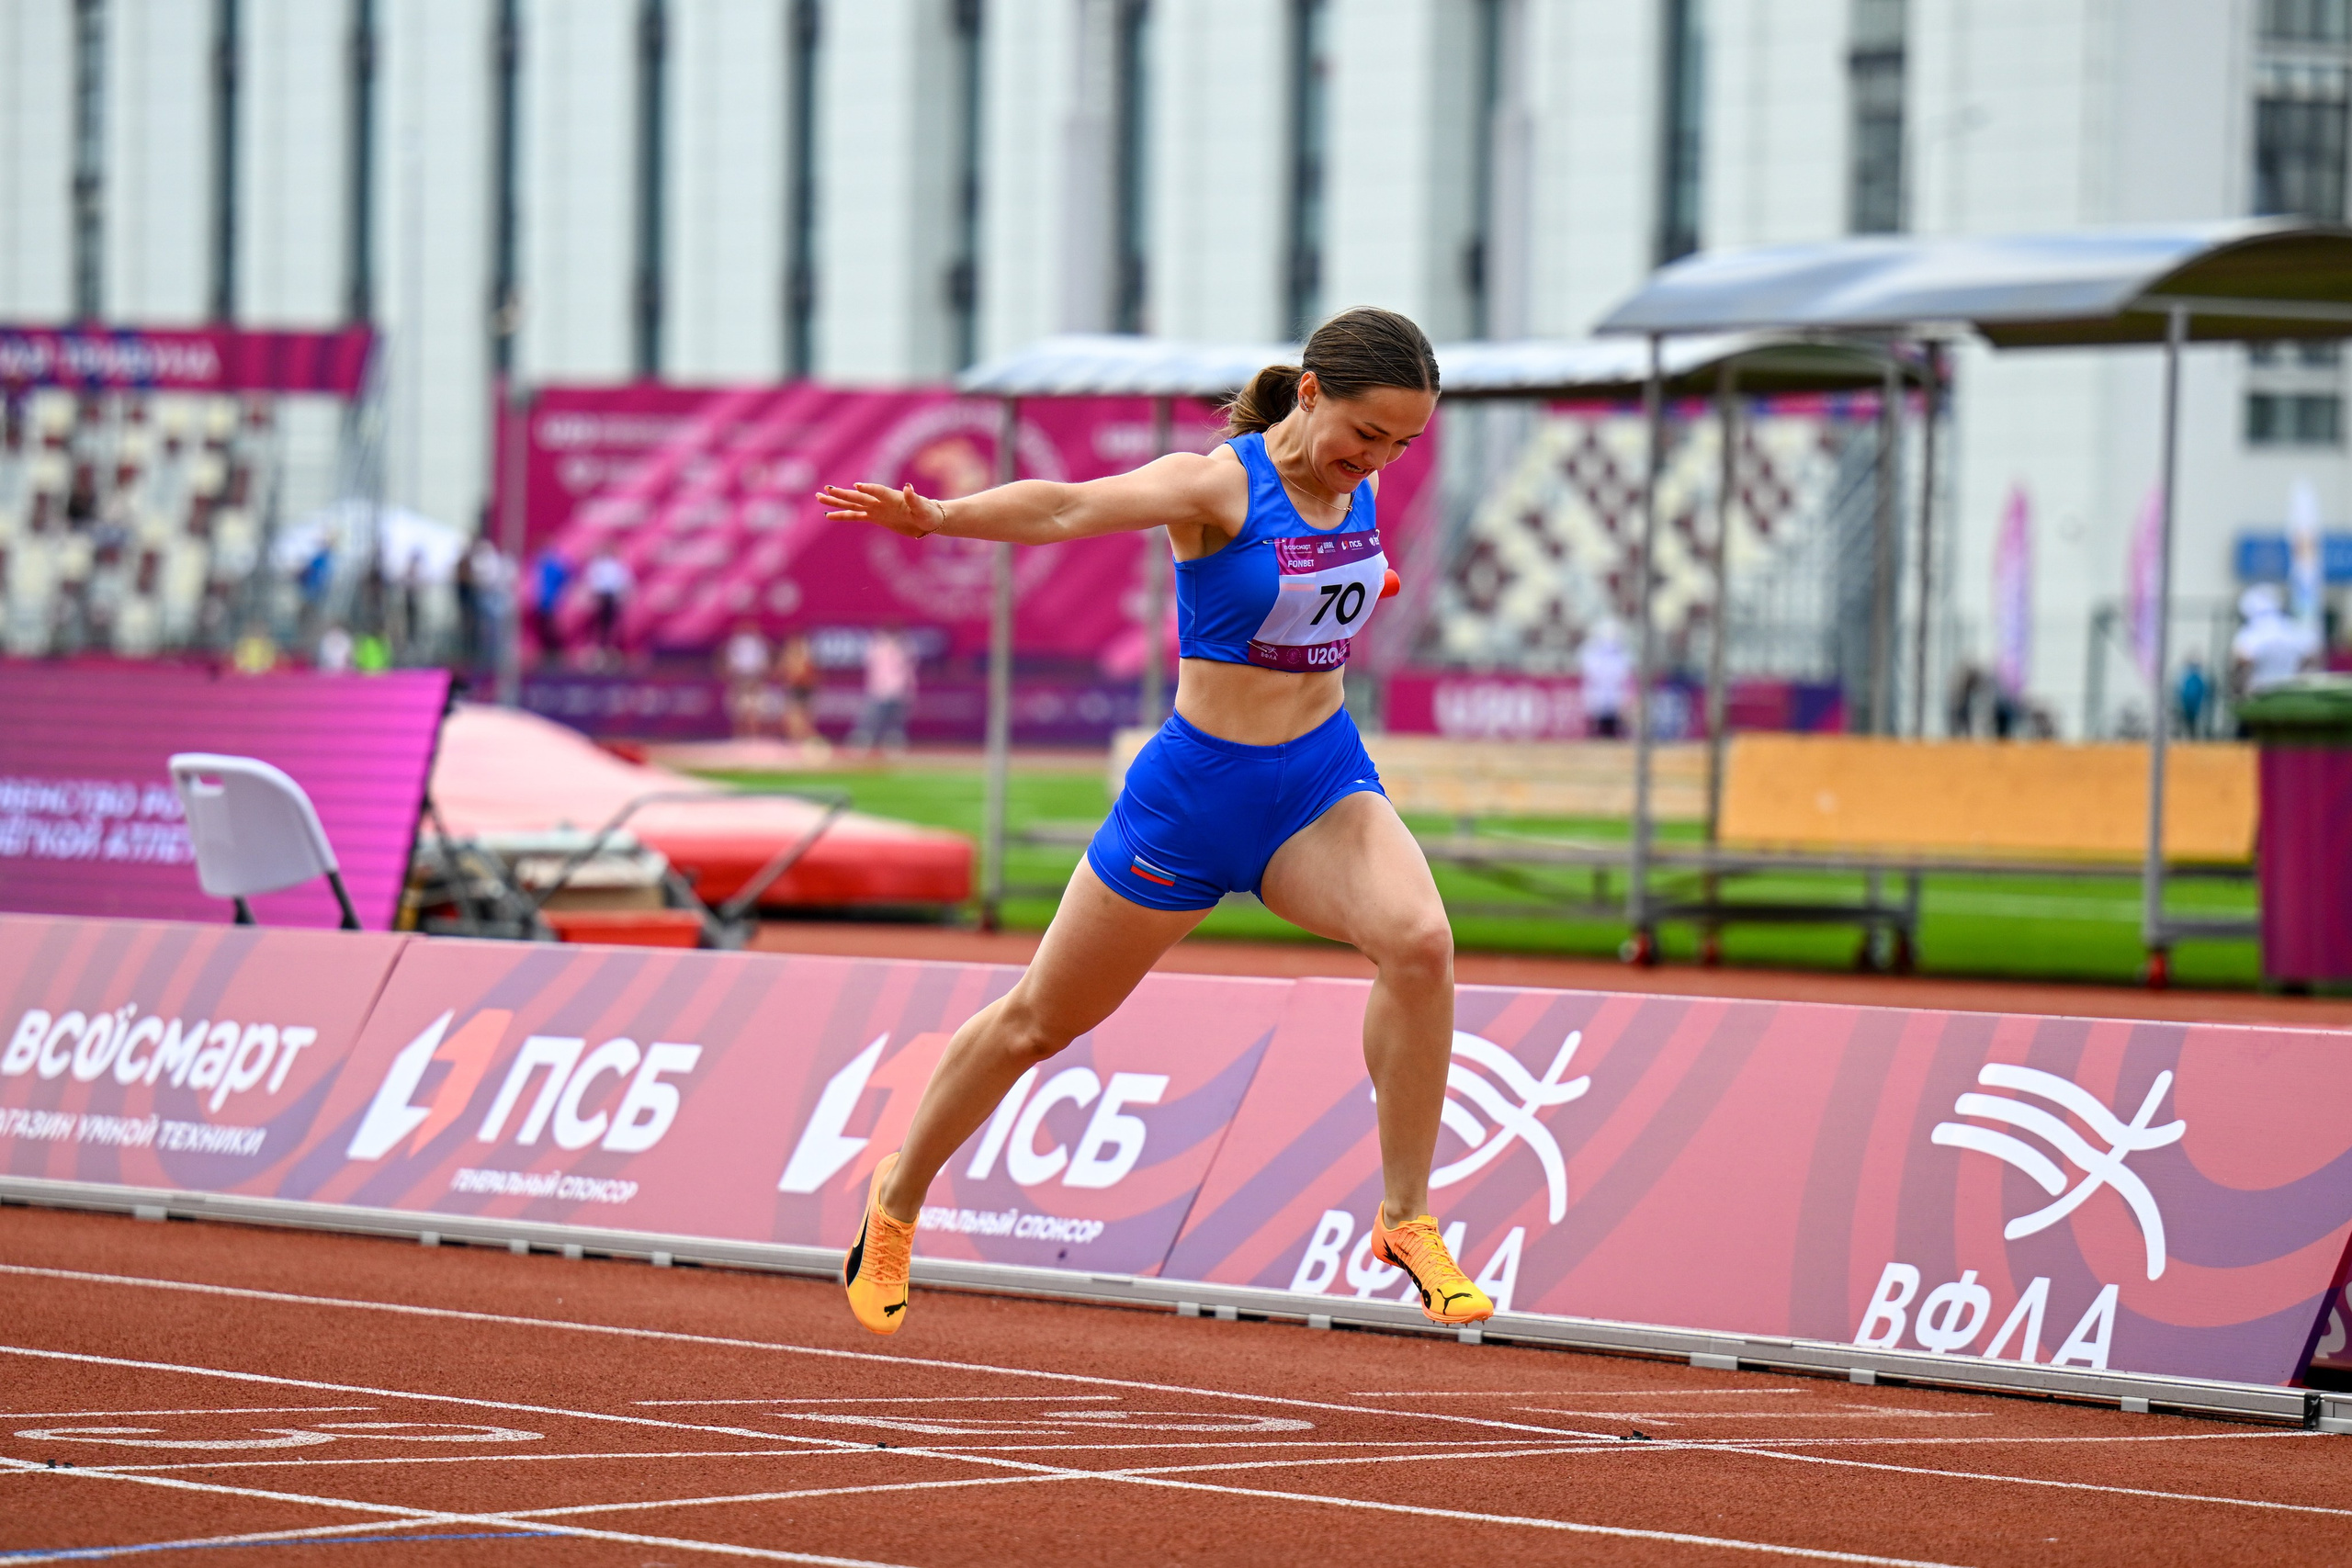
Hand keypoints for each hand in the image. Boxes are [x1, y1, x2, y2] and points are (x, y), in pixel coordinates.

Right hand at [819, 482, 942, 538]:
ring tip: (820, 498)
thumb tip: (908, 487)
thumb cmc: (928, 513)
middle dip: (843, 494)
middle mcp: (881, 501)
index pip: (878, 491)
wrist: (927, 520)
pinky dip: (842, 516)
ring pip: (852, 504)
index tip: (856, 487)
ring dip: (837, 502)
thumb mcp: (924, 509)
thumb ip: (914, 499)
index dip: (869, 489)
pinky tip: (828, 515)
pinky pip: (855, 516)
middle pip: (859, 496)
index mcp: (893, 497)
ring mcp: (876, 508)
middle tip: (827, 489)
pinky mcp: (874, 517)